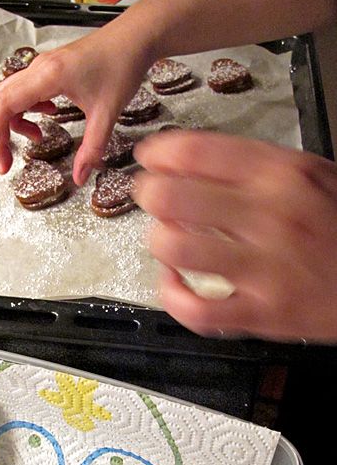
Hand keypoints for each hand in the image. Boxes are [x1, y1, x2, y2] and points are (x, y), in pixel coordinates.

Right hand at [0, 26, 151, 183]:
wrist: (133, 39)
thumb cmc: (121, 66)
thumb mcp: (107, 114)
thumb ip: (91, 148)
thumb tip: (78, 176)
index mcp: (48, 76)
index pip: (6, 105)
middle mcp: (40, 69)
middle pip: (3, 103)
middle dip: (0, 134)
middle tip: (6, 162)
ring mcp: (43, 67)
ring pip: (12, 96)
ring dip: (15, 122)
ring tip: (35, 139)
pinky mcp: (50, 69)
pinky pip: (26, 91)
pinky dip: (29, 109)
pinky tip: (48, 117)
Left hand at [133, 130, 336, 342]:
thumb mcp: (313, 176)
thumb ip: (257, 166)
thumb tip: (193, 160)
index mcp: (283, 174)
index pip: (197, 152)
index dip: (160, 154)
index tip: (150, 159)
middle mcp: (271, 216)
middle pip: (174, 196)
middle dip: (151, 195)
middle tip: (151, 197)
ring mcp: (265, 268)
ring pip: (176, 249)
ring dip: (160, 242)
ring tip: (166, 238)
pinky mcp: (262, 313)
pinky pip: (195, 309)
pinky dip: (172, 295)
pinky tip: (174, 282)